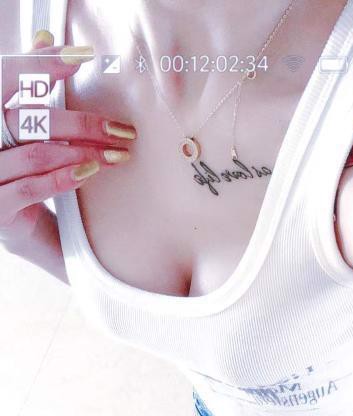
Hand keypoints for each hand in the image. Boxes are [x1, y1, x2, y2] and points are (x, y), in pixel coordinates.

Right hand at [0, 30, 135, 243]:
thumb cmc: (20, 164)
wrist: (12, 218)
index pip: (8, 76)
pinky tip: (90, 172)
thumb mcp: (24, 123)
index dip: (41, 66)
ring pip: (37, 154)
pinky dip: (63, 179)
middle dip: (81, 123)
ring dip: (82, 153)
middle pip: (32, 120)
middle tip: (120, 129)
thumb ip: (29, 84)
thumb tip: (46, 38)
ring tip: (115, 154)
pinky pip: (33, 188)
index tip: (81, 58)